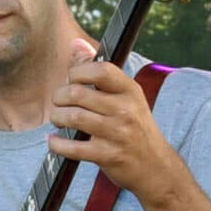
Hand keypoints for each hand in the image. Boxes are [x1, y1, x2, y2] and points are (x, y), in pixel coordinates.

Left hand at [49, 41, 183, 201]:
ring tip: (59, 119)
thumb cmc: (135, 128)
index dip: (77, 72)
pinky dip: (56, 144)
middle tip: (59, 103)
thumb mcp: (124, 97)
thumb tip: (76, 44)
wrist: (155, 167)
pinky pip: (72, 147)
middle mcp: (126, 109)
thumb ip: (98, 71)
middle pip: (78, 93)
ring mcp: (118, 133)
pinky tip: (54, 140)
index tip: (72, 80)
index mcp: (130, 90)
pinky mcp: (108, 155)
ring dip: (57, 118)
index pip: (99, 70)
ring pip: (73, 117)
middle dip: (59, 97)